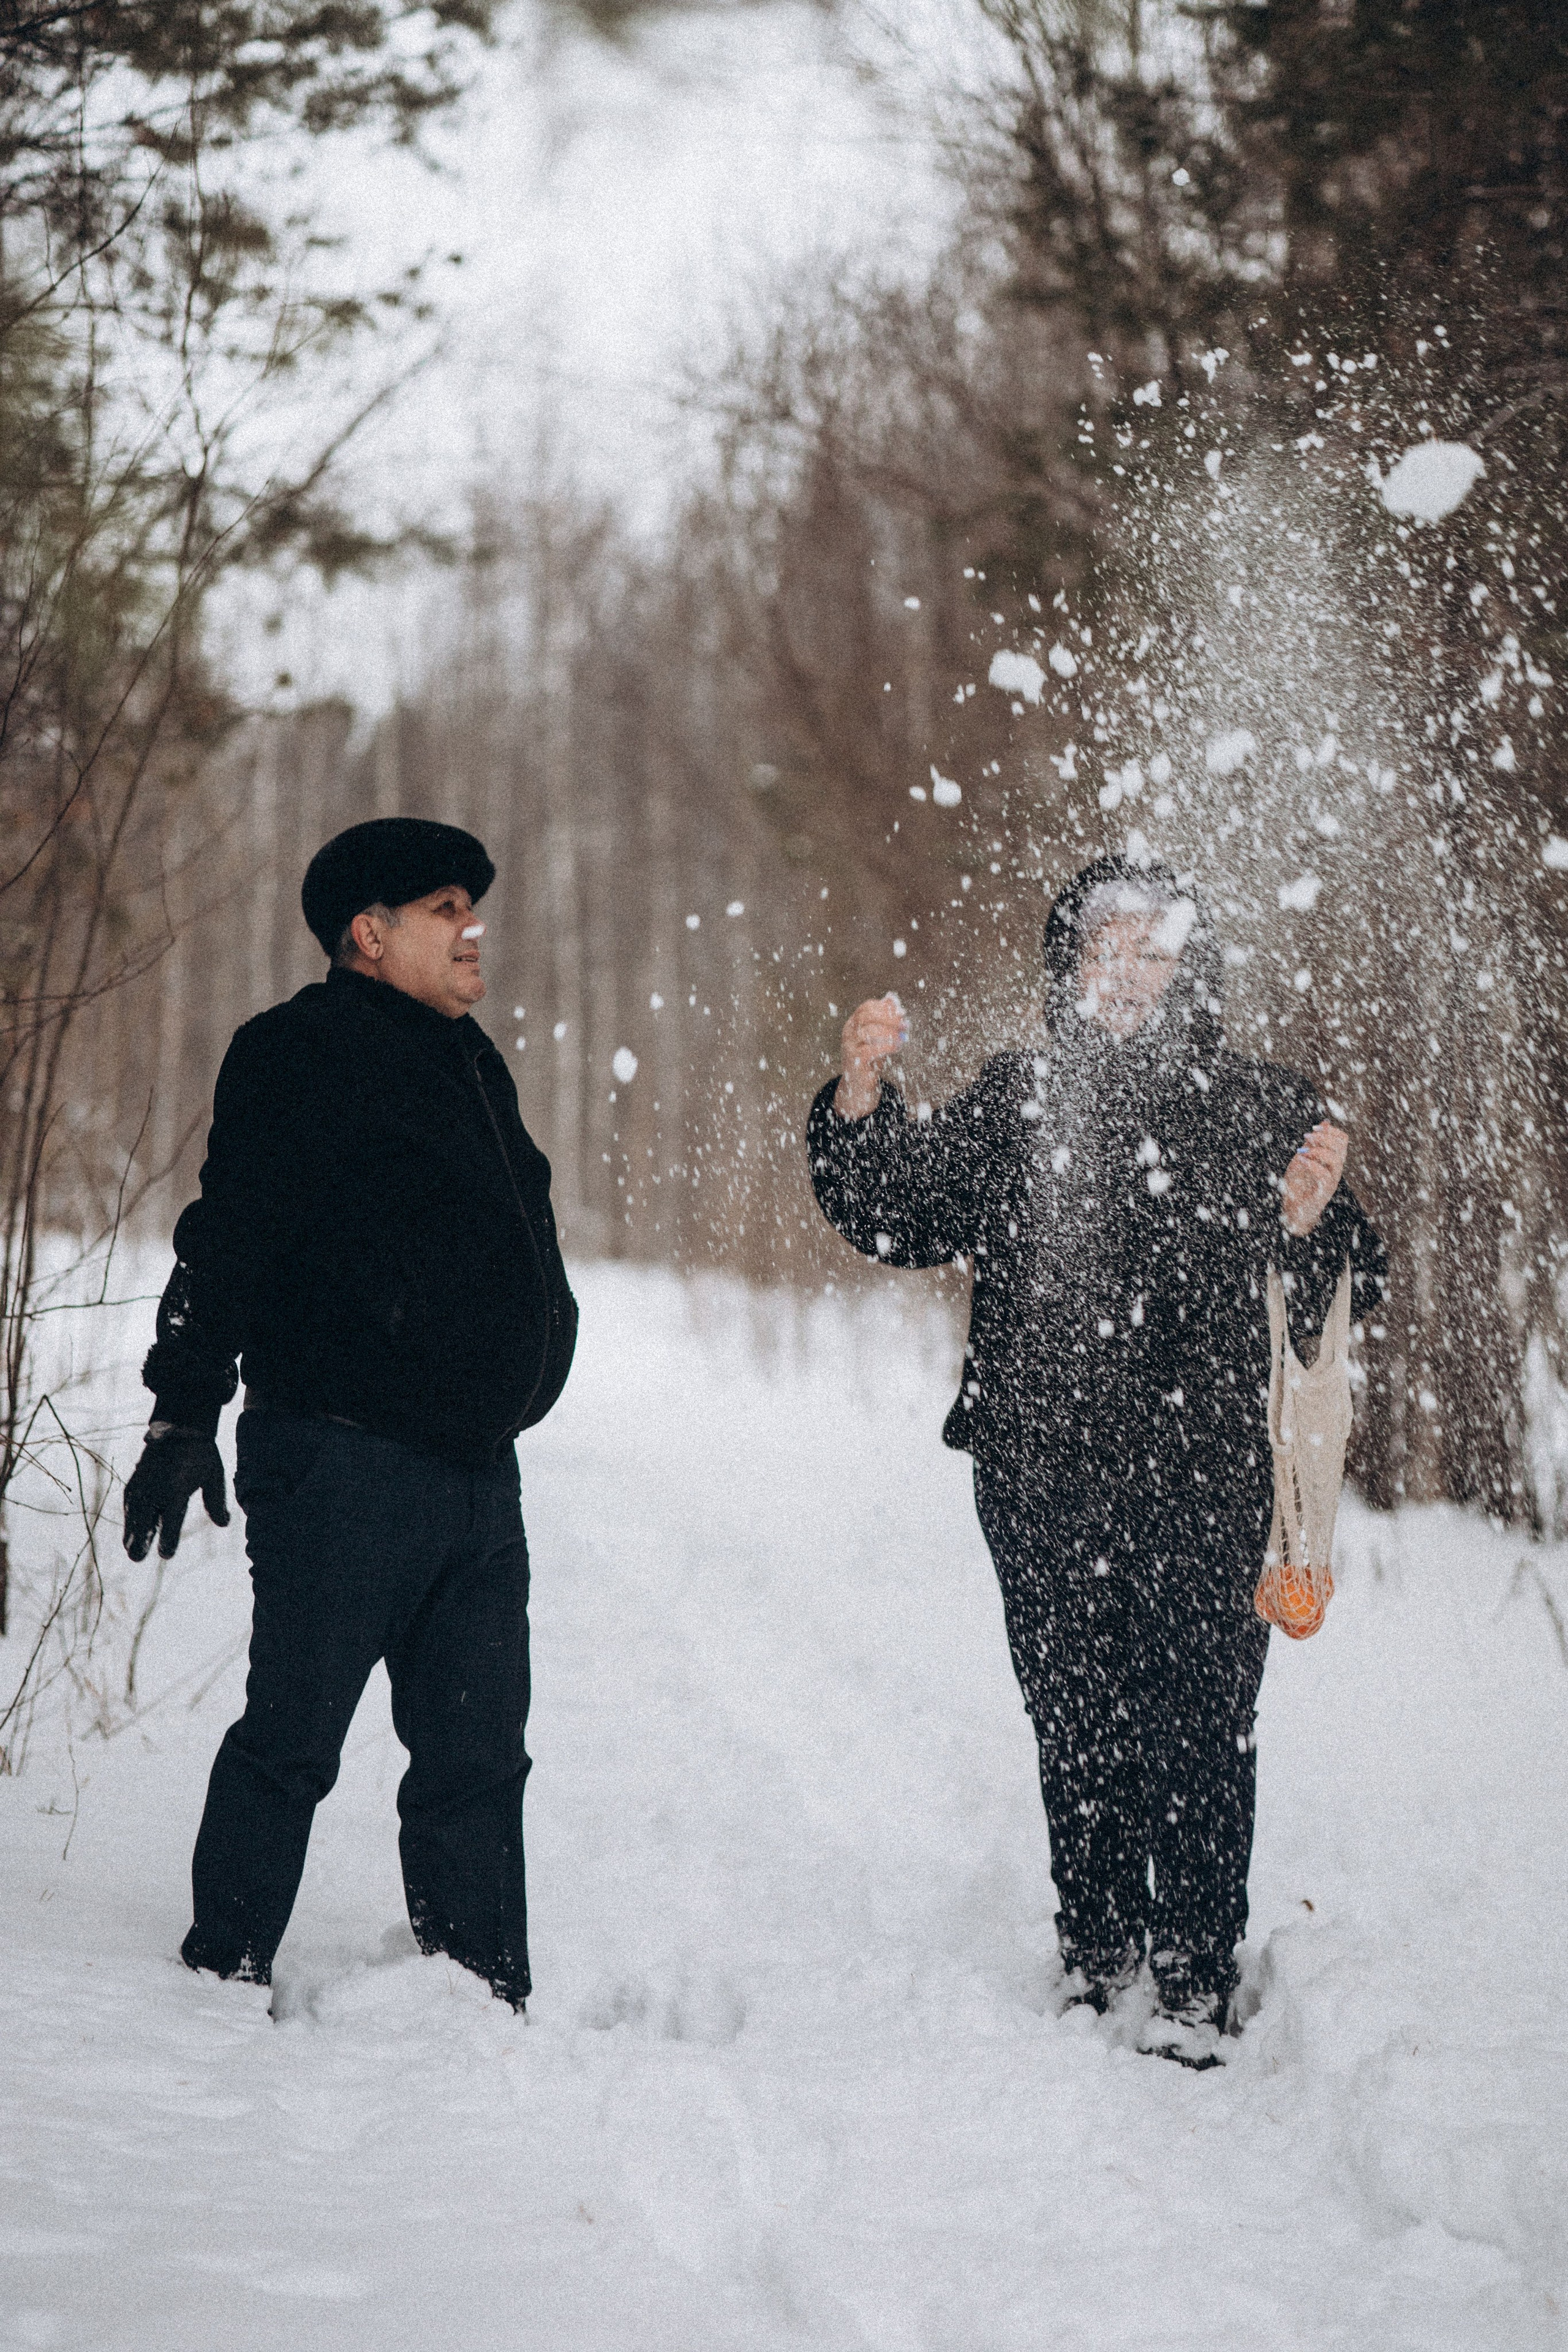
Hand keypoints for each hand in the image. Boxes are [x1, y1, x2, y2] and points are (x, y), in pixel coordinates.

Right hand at [123, 1428, 229, 1561]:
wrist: (178, 1426)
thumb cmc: (201, 1453)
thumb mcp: (213, 1476)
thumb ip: (216, 1502)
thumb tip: (224, 1523)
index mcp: (176, 1490)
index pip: (170, 1522)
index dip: (168, 1540)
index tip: (166, 1554)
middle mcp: (156, 1489)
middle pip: (144, 1521)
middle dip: (140, 1540)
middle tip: (137, 1557)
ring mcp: (143, 1484)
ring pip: (134, 1513)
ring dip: (131, 1531)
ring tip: (130, 1549)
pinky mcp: (135, 1479)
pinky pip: (129, 1502)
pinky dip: (129, 1516)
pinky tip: (130, 1528)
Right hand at [834, 994, 907, 1120]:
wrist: (859, 1085)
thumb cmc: (870, 1058)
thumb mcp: (878, 1037)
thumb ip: (884, 1018)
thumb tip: (891, 998)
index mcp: (853, 1024)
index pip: (866, 1008)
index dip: (885, 1008)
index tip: (902, 1012)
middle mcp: (848, 1033)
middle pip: (866, 1016)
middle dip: (889, 1018)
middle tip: (905, 1024)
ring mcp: (849, 1047)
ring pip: (869, 1031)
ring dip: (890, 1032)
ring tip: (902, 1037)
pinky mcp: (855, 1061)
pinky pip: (871, 1050)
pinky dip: (887, 1046)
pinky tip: (897, 1047)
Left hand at [1281, 1121, 1347, 1236]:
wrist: (1292, 1209)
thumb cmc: (1297, 1183)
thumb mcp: (1302, 1158)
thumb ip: (1313, 1143)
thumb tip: (1325, 1122)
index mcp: (1333, 1159)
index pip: (1343, 1140)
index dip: (1331, 1131)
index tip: (1314, 1128)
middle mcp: (1336, 1169)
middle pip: (1341, 1147)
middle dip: (1324, 1137)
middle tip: (1307, 1137)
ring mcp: (1332, 1181)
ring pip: (1336, 1160)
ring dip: (1318, 1151)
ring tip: (1303, 1152)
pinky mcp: (1324, 1192)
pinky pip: (1325, 1175)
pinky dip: (1313, 1165)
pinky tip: (1301, 1161)